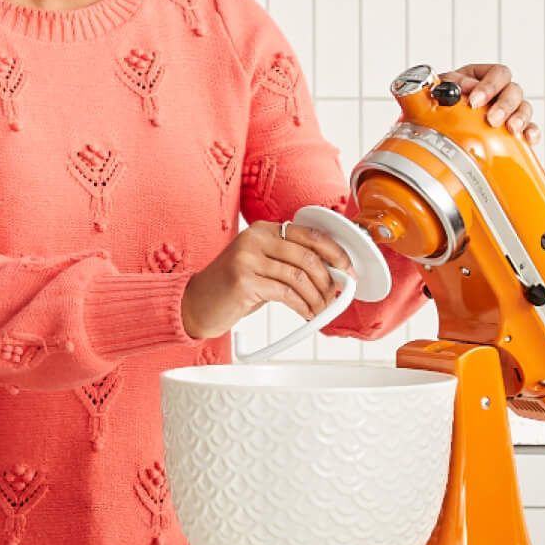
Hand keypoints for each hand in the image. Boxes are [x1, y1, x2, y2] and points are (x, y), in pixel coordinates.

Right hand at [179, 220, 353, 340]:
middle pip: (308, 256)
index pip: (310, 235)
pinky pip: (286, 294)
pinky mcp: (244, 281)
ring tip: (321, 310)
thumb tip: (332, 274)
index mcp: (263, 229)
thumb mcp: (262, 266)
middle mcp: (255, 239)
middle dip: (329, 279)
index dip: (335, 252)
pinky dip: (303, 307)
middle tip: (337, 295)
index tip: (348, 269)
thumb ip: (290, 263)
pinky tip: (307, 314)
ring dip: (317, 298)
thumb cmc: (232, 287)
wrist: (196, 303)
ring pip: (299, 277)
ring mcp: (247, 259)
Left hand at [445, 63, 538, 142]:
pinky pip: (529, 129)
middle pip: (514, 91)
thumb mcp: (441, 86)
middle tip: (492, 119)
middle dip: (504, 106)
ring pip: (524, 108)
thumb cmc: (439, 101)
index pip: (499, 74)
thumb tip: (468, 87)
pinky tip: (527, 138)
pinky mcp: (513, 129)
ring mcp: (509, 110)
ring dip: (520, 118)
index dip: (490, 86)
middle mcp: (500, 91)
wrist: (434, 121)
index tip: (475, 101)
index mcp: (484, 76)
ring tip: (510, 129)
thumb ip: (453, 82)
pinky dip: (531, 133)